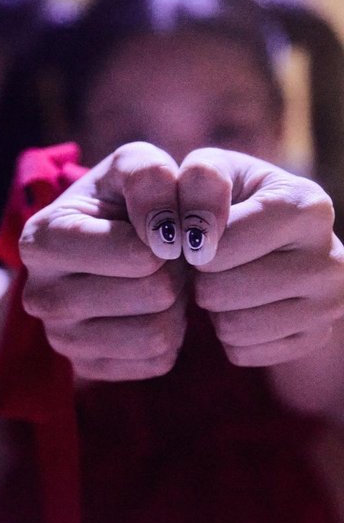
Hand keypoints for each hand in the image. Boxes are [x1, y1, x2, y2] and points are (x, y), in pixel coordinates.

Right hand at [20, 143, 188, 380]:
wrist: (98, 248)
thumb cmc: (116, 203)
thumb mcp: (129, 166)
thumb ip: (149, 175)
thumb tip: (165, 234)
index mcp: (42, 239)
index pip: (137, 254)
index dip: (168, 236)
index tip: (166, 227)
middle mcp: (40, 296)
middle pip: (154, 294)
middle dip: (173, 269)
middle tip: (164, 255)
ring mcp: (62, 340)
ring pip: (159, 334)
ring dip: (176, 303)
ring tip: (159, 280)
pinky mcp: (88, 368)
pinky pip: (157, 360)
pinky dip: (171, 333)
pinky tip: (151, 309)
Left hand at [176, 148, 343, 367]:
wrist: (271, 235)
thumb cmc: (233, 199)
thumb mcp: (214, 170)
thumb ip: (200, 181)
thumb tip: (195, 236)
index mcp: (307, 207)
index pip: (217, 248)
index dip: (192, 244)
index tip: (197, 234)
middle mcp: (331, 258)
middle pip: (220, 292)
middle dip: (202, 277)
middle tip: (213, 262)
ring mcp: (329, 305)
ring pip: (231, 328)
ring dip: (214, 307)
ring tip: (228, 280)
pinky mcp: (315, 338)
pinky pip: (242, 352)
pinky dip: (229, 333)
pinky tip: (243, 304)